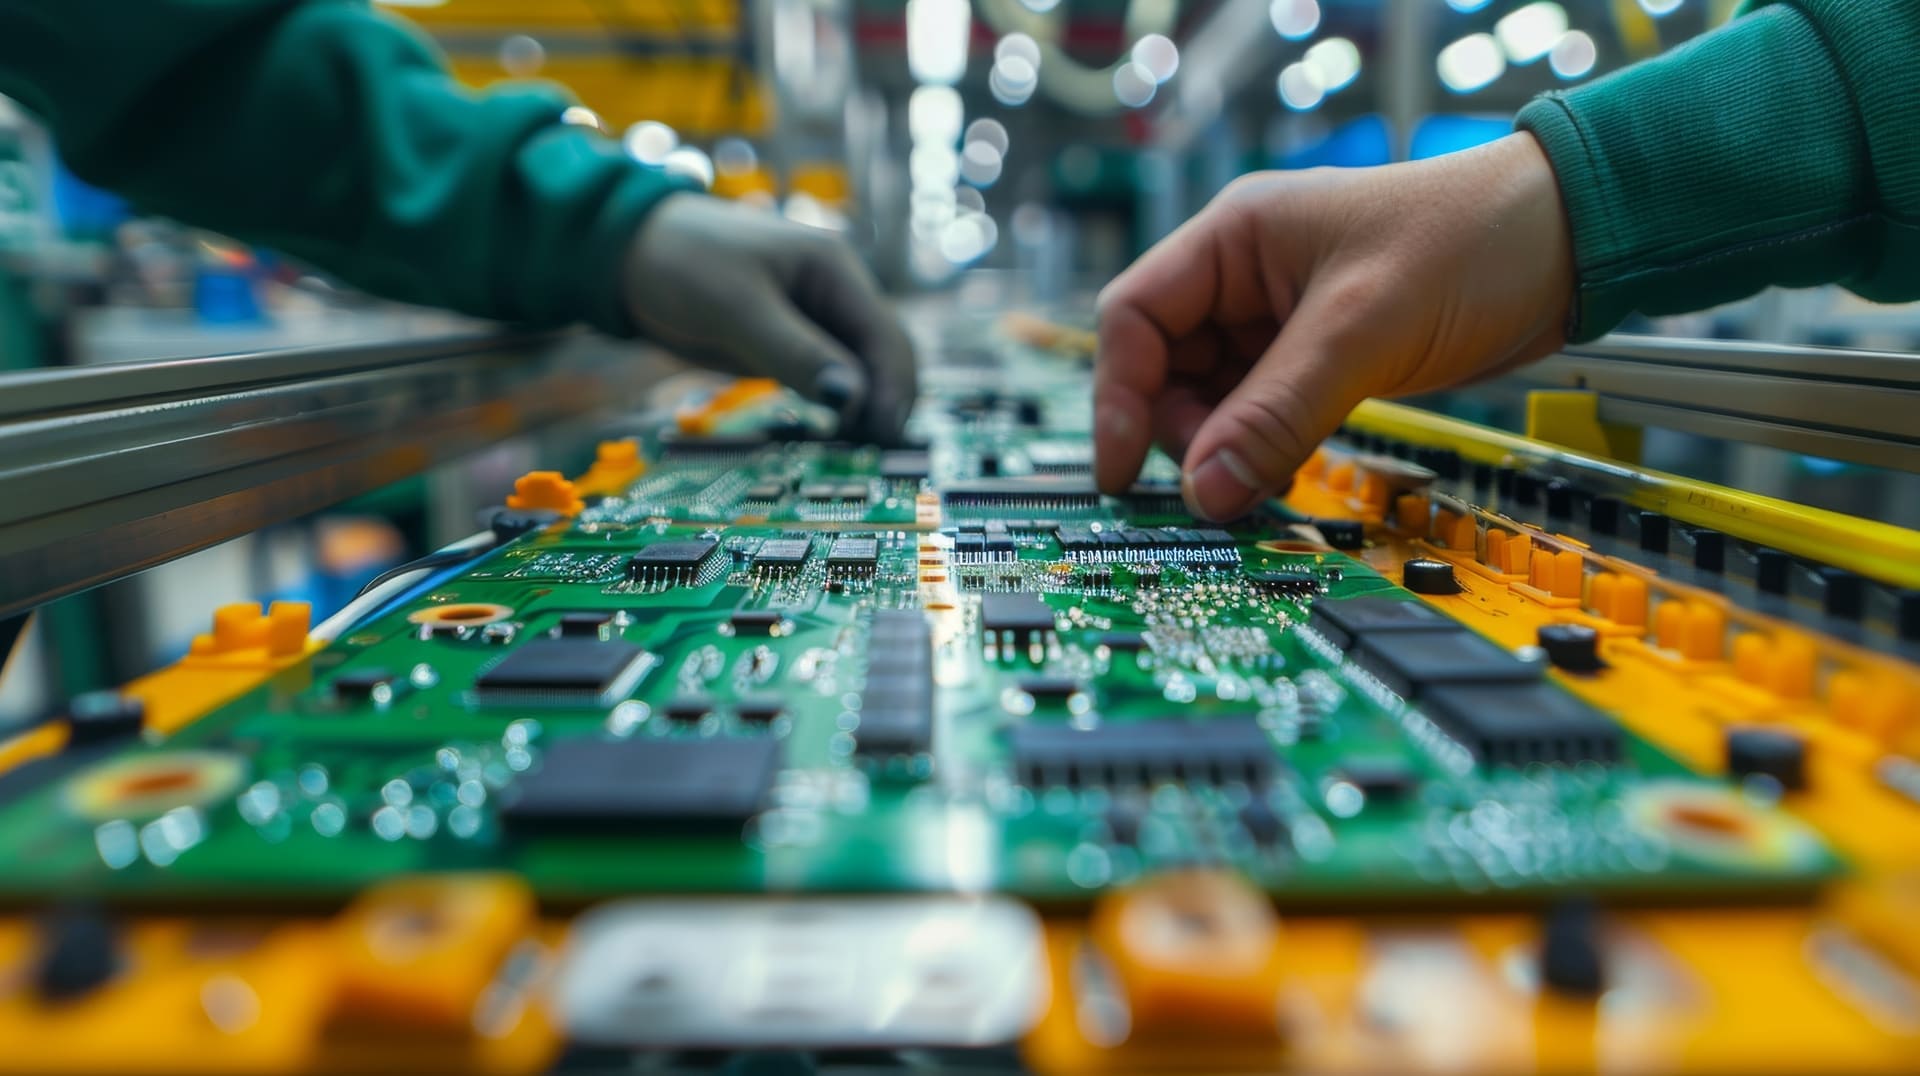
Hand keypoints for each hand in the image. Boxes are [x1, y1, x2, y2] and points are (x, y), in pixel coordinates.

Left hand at [624, 195, 916, 441]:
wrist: (626, 250)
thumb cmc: (682, 259)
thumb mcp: (738, 308)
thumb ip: (795, 353)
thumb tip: (851, 399)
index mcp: (834, 271)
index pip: (886, 337)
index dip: (892, 389)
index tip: (880, 436)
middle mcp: (833, 297)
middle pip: (882, 359)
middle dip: (884, 404)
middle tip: (870, 456)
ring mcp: (811, 322)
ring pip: (856, 375)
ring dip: (860, 412)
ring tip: (850, 456)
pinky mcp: (785, 345)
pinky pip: (822, 382)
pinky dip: (829, 411)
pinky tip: (825, 438)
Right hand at [1094, 133, 1574, 519]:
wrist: (1571, 243)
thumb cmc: (1472, 239)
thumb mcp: (1363, 330)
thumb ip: (1277, 414)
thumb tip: (1206, 491)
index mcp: (1235, 238)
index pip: (1135, 319)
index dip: (1119, 397)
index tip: (1124, 471)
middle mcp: (1246, 277)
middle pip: (1166, 369)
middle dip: (1184, 431)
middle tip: (1219, 481)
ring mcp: (1282, 320)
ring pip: (1214, 399)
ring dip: (1227, 447)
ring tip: (1260, 480)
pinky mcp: (1322, 356)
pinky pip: (1264, 413)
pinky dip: (1266, 448)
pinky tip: (1285, 472)